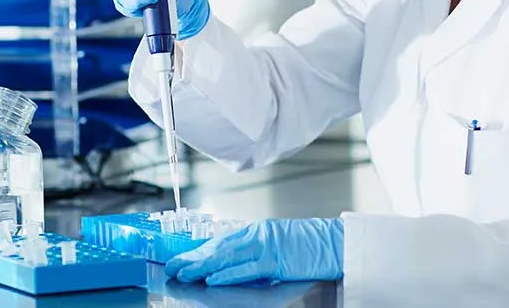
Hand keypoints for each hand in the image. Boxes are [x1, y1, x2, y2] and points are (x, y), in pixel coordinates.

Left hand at [165, 218, 343, 285]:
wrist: (336, 242)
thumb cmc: (311, 246)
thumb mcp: (278, 243)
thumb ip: (256, 250)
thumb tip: (232, 263)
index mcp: (257, 231)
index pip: (221, 241)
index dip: (199, 250)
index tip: (181, 259)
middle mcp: (258, 235)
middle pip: (218, 246)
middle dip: (194, 258)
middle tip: (172, 267)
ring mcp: (267, 245)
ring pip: (227, 256)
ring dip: (203, 266)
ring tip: (183, 273)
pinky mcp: (277, 259)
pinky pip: (247, 268)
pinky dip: (228, 273)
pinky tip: (212, 278)